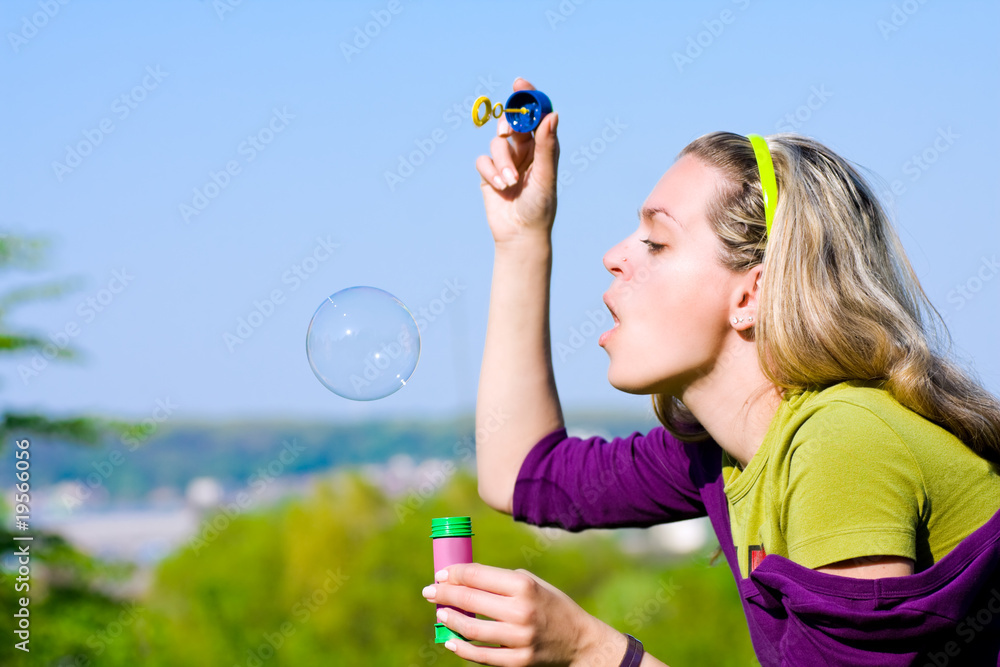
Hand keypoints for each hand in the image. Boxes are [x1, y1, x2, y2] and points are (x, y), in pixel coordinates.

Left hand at [421, 562, 626, 665]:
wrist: (579, 641)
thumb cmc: (550, 605)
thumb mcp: (532, 583)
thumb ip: (501, 581)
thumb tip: (463, 579)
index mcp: (524, 586)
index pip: (478, 576)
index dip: (454, 573)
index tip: (441, 574)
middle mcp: (521, 611)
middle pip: (470, 599)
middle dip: (445, 593)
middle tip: (430, 591)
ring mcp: (519, 638)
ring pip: (471, 629)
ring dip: (450, 619)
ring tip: (440, 613)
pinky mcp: (518, 661)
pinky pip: (482, 656)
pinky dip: (462, 648)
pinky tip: (451, 641)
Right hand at [475, 77, 559, 246]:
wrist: (520, 235)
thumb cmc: (540, 207)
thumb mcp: (545, 176)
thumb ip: (546, 146)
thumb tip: (552, 115)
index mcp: (542, 148)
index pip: (535, 117)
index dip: (527, 98)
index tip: (520, 84)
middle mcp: (524, 152)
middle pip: (513, 124)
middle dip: (508, 124)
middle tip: (508, 129)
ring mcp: (505, 162)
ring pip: (497, 144)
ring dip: (502, 162)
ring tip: (510, 182)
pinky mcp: (489, 174)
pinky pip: (483, 160)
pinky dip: (490, 172)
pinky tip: (500, 187)